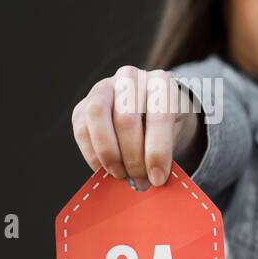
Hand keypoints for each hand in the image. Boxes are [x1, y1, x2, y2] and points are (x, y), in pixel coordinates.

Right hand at [71, 65, 201, 188]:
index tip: (157, 178)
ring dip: (107, 152)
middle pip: (126, 118)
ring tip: (120, 174)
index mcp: (162, 82)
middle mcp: (131, 78)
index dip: (157, 152)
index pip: (159, 117)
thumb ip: (164, 150)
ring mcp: (104, 86)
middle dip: (132, 156)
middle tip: (139, 180)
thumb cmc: (166, 123)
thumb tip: (151, 180)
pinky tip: (105, 169)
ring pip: (97, 115)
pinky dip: (92, 153)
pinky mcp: (84, 103)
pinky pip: (81, 127)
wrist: (149, 107)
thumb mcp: (176, 131)